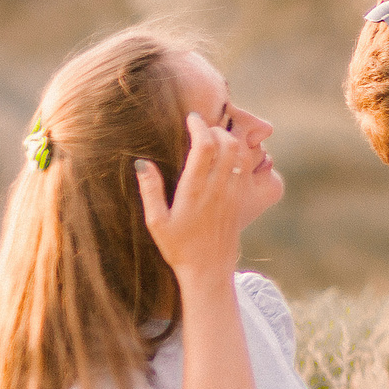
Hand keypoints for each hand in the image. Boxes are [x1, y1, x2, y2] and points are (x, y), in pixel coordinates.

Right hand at [135, 112, 267, 282]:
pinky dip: (239, 155)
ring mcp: (233, 194)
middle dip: (216, 129)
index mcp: (194, 191)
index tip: (191, 118)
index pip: (204, 147)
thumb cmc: (178, 247)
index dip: (199, 126)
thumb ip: (150, 190)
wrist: (209, 270)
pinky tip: (225, 157)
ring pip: (240, 155)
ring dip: (229, 140)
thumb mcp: (156, 222)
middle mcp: (217, 189)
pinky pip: (246, 169)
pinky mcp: (241, 200)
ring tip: (214, 140)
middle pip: (227, 144)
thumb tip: (142, 163)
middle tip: (202, 128)